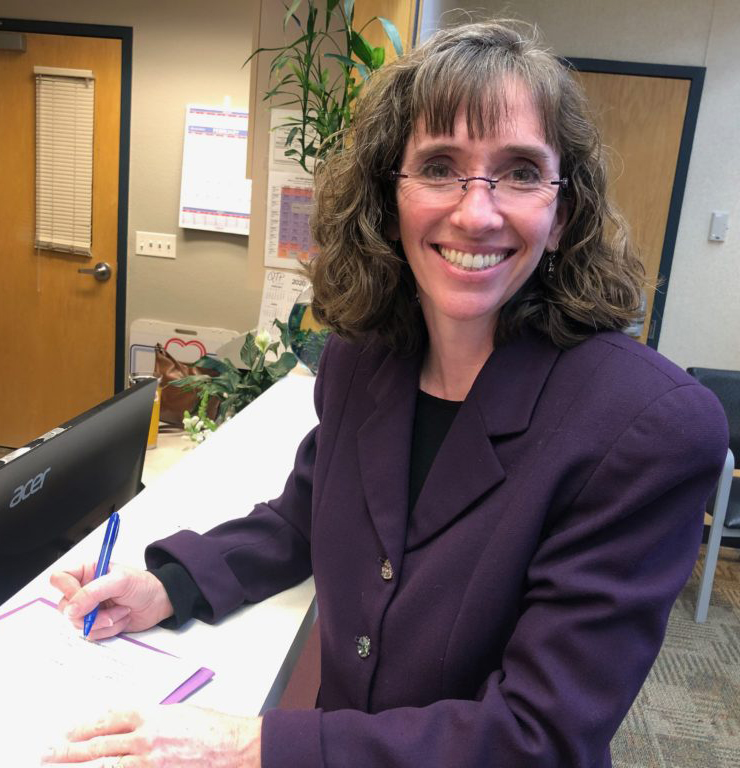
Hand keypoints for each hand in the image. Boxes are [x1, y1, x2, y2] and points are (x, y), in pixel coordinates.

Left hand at [40, 705, 261, 766]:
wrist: (236, 747)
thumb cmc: (214, 729)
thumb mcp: (180, 715)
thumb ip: (153, 721)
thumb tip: (131, 729)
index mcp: (152, 716)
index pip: (108, 720)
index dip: (83, 727)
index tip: (66, 732)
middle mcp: (146, 739)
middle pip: (99, 745)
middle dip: (68, 751)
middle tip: (46, 753)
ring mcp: (150, 763)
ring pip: (105, 766)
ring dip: (80, 767)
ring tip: (57, 766)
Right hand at [51, 563, 173, 640]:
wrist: (159, 602)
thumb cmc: (142, 585)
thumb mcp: (120, 581)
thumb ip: (93, 592)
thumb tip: (70, 609)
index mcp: (87, 572)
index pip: (59, 579)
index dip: (67, 590)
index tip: (84, 598)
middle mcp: (84, 591)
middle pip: (64, 607)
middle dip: (89, 613)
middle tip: (108, 610)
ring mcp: (89, 609)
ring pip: (77, 623)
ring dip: (104, 621)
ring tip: (123, 611)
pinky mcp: (97, 624)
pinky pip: (91, 634)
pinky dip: (109, 630)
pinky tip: (123, 619)